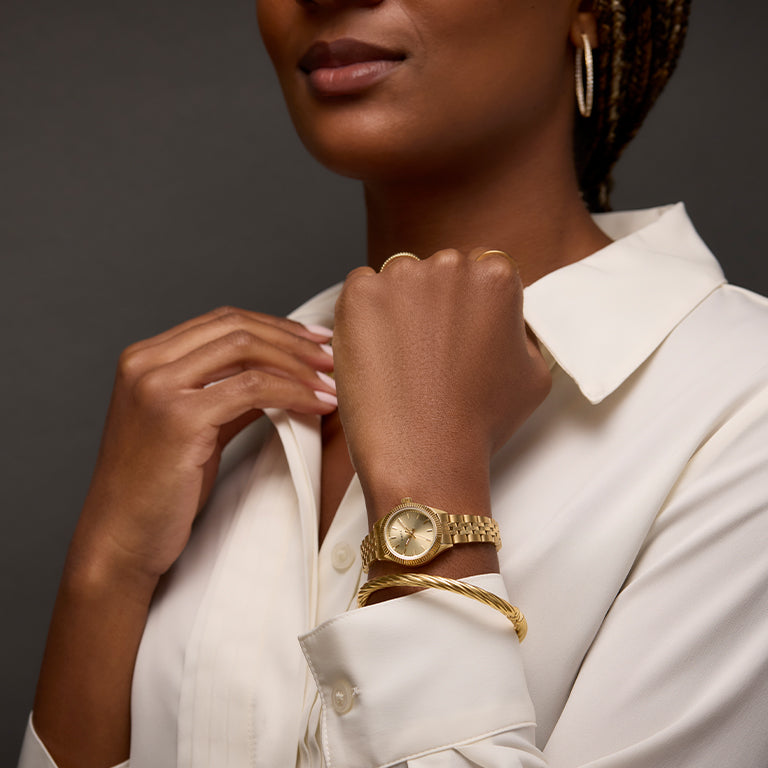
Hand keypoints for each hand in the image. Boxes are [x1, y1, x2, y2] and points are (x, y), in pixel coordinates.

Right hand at [69, 307, 336, 584]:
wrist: (121, 539)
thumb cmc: (158, 489)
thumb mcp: (195, 426)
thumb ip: (228, 392)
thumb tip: (280, 373)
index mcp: (144, 358)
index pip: (221, 321)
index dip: (274, 326)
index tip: (313, 340)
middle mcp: (145, 363)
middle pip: (236, 328)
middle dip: (292, 340)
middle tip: (331, 357)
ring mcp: (158, 387)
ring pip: (246, 351)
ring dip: (298, 365)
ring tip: (331, 383)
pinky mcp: (178, 417)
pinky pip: (253, 389)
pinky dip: (293, 393)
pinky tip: (317, 405)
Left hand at [332, 249, 550, 517]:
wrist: (426, 456)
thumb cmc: (479, 423)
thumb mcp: (533, 375)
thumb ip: (522, 331)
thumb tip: (509, 320)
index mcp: (497, 275)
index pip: (479, 270)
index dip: (466, 308)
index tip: (456, 337)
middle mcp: (451, 264)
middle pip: (438, 271)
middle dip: (432, 303)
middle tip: (429, 354)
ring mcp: (401, 276)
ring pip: (398, 279)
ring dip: (398, 306)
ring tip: (402, 360)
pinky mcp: (359, 294)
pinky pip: (360, 290)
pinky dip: (363, 316)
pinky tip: (377, 354)